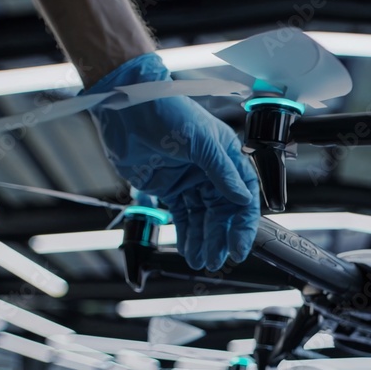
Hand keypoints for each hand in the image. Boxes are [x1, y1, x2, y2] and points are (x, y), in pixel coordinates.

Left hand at [87, 53, 259, 270]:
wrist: (127, 107)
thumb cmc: (167, 112)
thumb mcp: (201, 141)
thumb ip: (222, 172)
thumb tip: (243, 199)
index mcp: (227, 157)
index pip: (243, 197)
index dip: (243, 224)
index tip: (239, 247)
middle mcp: (212, 172)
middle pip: (223, 214)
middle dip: (222, 238)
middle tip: (217, 261)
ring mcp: (190, 181)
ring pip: (203, 219)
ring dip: (204, 241)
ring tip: (203, 262)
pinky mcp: (169, 189)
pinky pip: (182, 217)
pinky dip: (187, 235)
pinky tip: (189, 251)